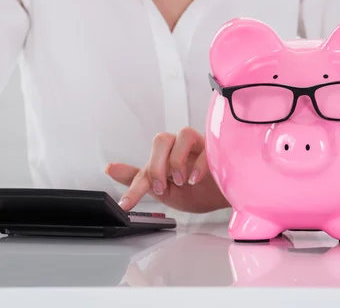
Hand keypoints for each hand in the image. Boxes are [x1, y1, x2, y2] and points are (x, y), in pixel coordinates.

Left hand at [106, 127, 229, 212]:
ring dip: (176, 161)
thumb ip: (141, 181)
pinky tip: (195, 180)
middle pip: (161, 140)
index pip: (145, 167)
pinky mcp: (216, 149)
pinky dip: (197, 164)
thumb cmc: (200, 192)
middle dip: (157, 165)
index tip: (125, 204)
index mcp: (166, 160)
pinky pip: (205, 145)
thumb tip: (111, 168)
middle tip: (160, 187)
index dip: (133, 185)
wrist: (228, 198)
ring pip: (182, 135)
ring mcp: (200, 147)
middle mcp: (181, 149)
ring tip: (181, 181)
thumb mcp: (167, 193)